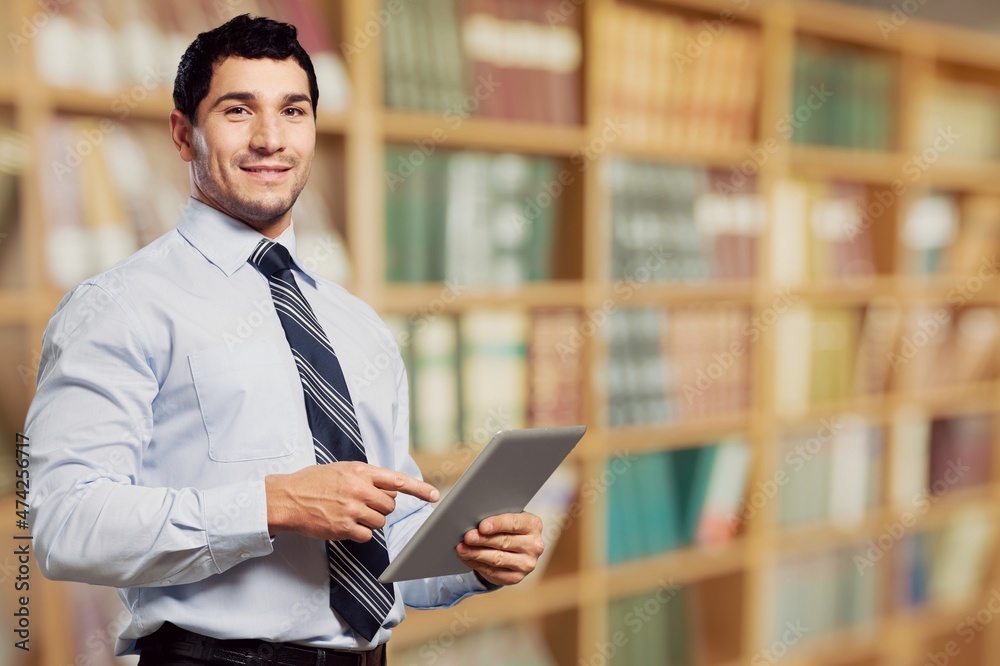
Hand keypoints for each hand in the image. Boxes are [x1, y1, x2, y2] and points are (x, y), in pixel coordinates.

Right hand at [265, 462, 438, 541]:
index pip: (397, 480)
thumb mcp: (340, 469)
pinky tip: (345, 525)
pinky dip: (360, 533)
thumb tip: (388, 488)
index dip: (419, 489)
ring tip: (351, 514)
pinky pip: (367, 535)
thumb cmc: (311, 483)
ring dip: (370, 521)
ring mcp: (352, 509)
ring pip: (380, 521)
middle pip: (390, 505)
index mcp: (359, 471)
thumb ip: (364, 476)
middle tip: (363, 505)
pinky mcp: (344, 528)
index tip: (434, 495)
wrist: (285, 498)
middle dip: (381, 507)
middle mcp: (358, 489)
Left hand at [456, 512, 543, 587]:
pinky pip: (493, 572)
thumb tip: (474, 521)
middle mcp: (534, 546)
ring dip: (477, 553)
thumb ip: (496, 519)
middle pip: (504, 542)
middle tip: (467, 537)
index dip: (497, 525)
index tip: (482, 526)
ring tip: (462, 549)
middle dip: (483, 539)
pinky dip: (477, 564)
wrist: (517, 549)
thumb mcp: (508, 518)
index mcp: (533, 525)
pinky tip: (467, 558)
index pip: (514, 524)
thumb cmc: (509, 529)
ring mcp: (526, 564)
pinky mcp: (516, 577)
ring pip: (498, 559)